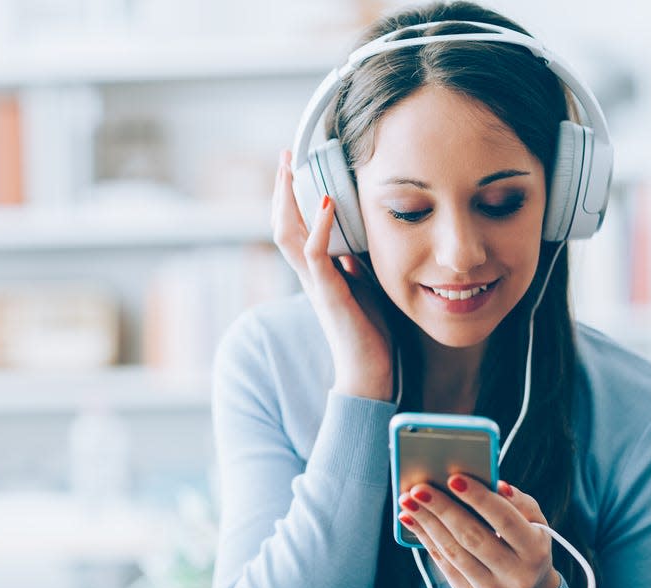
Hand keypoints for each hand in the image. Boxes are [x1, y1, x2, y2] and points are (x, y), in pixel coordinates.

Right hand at [270, 150, 393, 400]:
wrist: (369, 370)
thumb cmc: (368, 331)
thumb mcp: (363, 287)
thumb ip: (353, 266)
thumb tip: (351, 247)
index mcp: (317, 272)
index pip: (295, 228)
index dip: (291, 198)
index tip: (295, 167)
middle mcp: (309, 275)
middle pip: (281, 224)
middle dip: (281, 188)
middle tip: (285, 154)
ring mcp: (315, 283)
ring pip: (287, 235)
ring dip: (288, 199)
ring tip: (292, 167)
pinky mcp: (327, 293)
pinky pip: (314, 254)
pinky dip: (317, 226)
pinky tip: (324, 201)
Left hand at [398, 476, 559, 587]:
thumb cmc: (529, 541)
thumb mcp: (535, 519)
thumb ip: (517, 501)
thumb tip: (495, 484)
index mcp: (534, 551)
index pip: (505, 520)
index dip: (479, 498)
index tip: (454, 478)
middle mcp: (514, 575)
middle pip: (472, 537)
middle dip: (442, 509)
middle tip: (419, 489)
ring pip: (453, 552)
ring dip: (426, 523)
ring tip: (408, 500)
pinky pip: (443, 563)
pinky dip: (425, 538)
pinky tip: (411, 518)